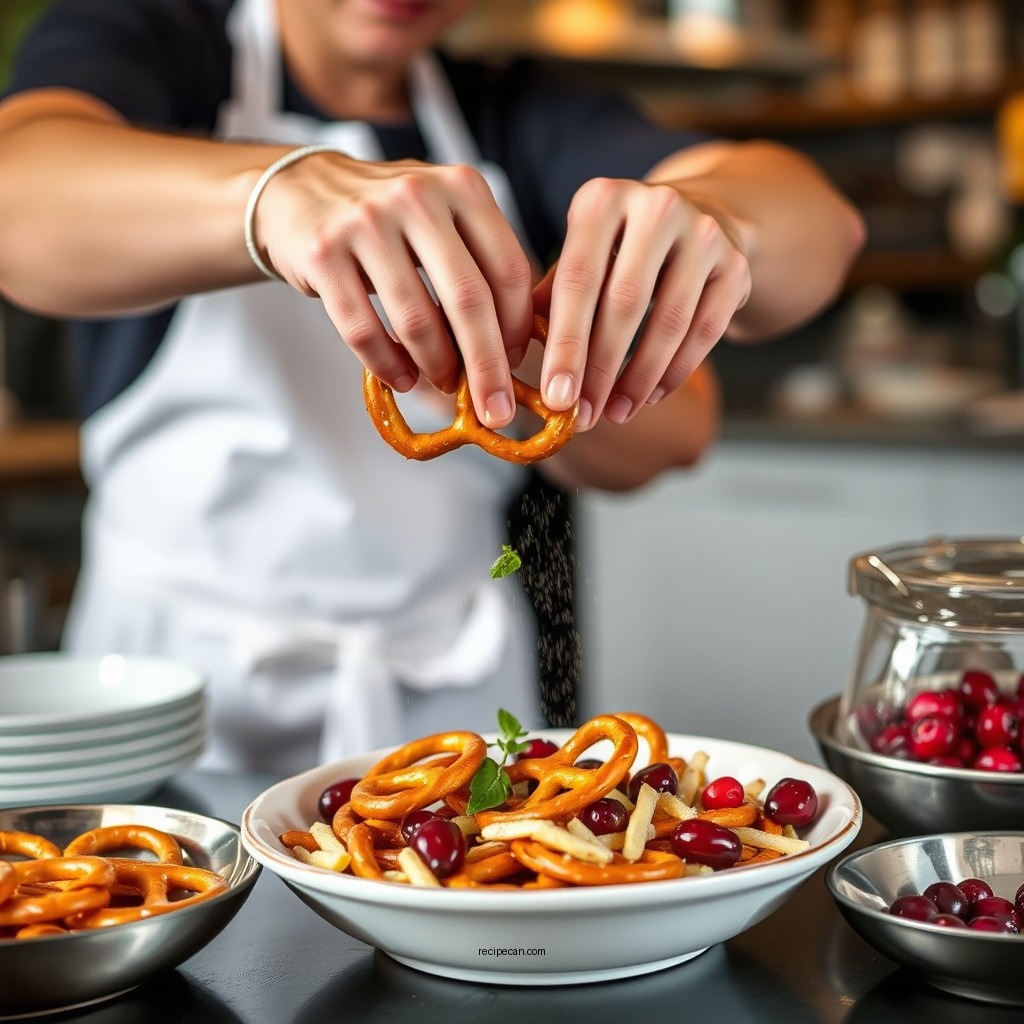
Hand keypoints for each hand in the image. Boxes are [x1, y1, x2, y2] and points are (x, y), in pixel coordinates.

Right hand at [252, 151, 533, 427]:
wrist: (299, 191)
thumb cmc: (388, 218)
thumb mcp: (444, 217)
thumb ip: (479, 264)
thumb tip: (510, 350)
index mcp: (461, 187)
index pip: (509, 269)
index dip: (516, 329)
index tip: (516, 366)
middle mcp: (417, 197)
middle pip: (469, 300)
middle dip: (486, 366)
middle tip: (495, 410)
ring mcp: (365, 223)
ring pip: (416, 320)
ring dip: (436, 367)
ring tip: (444, 384)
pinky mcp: (322, 253)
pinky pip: (364, 329)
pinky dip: (388, 365)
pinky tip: (402, 379)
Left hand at [536, 176, 750, 430]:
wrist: (700, 219)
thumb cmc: (620, 251)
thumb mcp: (581, 256)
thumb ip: (552, 298)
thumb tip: (518, 355)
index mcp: (601, 200)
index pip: (577, 282)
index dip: (565, 346)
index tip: (555, 398)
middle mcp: (655, 205)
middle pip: (624, 304)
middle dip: (601, 370)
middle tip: (583, 417)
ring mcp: (703, 232)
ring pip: (669, 322)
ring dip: (639, 378)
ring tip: (616, 413)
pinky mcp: (735, 264)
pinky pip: (706, 331)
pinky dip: (676, 371)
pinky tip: (650, 397)